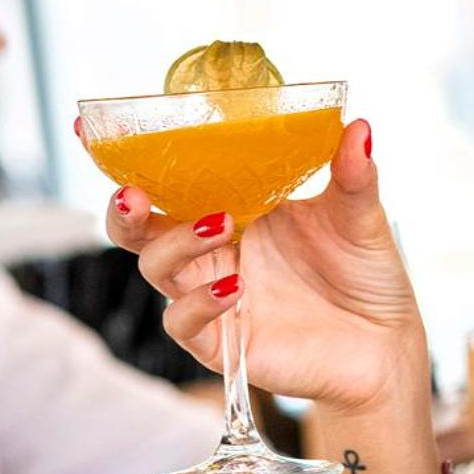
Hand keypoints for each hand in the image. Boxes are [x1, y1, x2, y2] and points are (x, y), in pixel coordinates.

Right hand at [101, 119, 424, 414]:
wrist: (384, 346)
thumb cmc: (365, 274)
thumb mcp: (360, 215)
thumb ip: (352, 174)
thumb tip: (360, 127)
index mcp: (233, 207)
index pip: (168, 178)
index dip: (126, 156)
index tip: (88, 127)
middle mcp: (212, 250)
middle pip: (140, 228)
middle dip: (124, 209)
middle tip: (133, 192)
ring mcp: (210, 295)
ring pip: (157, 269)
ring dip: (176, 244)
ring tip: (220, 225)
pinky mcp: (220, 342)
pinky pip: (183, 323)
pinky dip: (199, 303)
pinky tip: (234, 287)